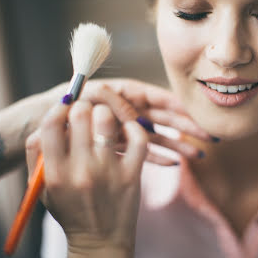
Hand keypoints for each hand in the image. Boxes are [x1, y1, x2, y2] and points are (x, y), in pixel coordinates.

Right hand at [26, 101, 146, 257]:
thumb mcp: (43, 188)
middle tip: (86, 113)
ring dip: (106, 114)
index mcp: (56, 173)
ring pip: (107, 120)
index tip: (65, 109)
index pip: (51, 124)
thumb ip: (37, 156)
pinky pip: (138, 138)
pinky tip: (127, 130)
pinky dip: (134, 127)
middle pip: (80, 114)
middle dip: (82, 107)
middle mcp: (81, 170)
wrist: (99, 240)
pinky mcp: (132, 174)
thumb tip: (47, 123)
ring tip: (106, 121)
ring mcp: (109, 172)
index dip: (58, 109)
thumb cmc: (70, 210)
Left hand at [77, 78, 215, 163]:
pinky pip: (144, 153)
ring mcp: (128, 129)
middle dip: (188, 126)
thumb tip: (133, 116)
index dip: (179, 106)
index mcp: (128, 94)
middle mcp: (132, 110)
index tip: (198, 114)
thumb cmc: (68, 102)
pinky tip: (174, 164)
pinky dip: (158, 158)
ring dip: (179, 145)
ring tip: (200, 155)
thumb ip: (113, 103)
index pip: (159, 98)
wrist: (46, 120)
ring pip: (160, 136)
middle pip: (166, 118)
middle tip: (211, 136)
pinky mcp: (122, 146)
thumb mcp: (90, 96)